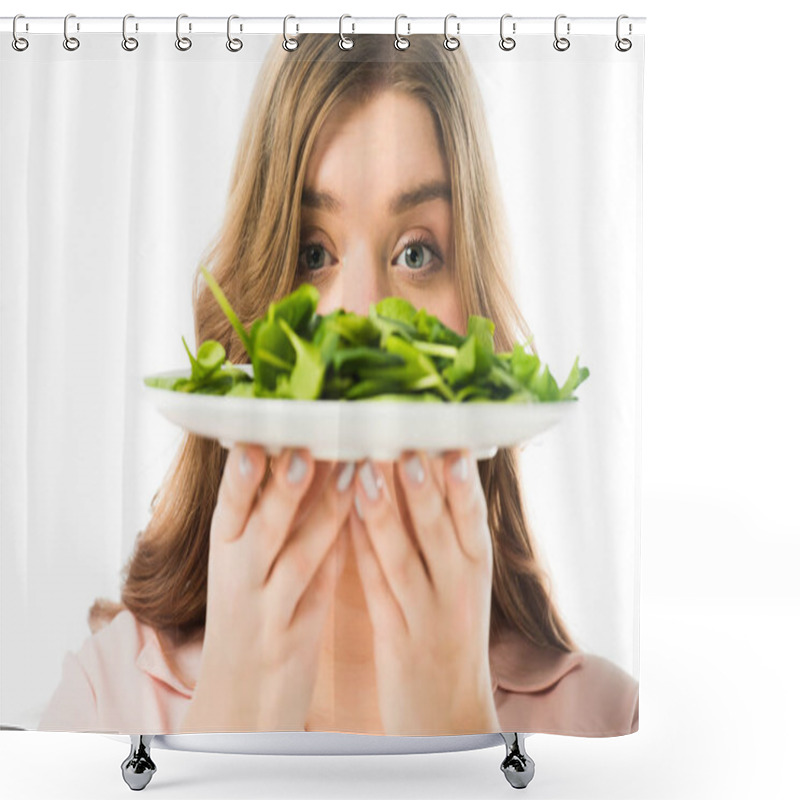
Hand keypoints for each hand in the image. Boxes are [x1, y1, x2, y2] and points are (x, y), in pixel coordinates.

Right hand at [179, 445, 356, 732]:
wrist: (239, 703)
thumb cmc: (248, 618)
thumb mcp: (242, 566)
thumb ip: (266, 516)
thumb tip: (295, 455)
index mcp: (224, 552)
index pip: (228, 504)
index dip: (241, 471)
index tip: (257, 432)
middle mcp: (239, 577)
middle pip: (261, 523)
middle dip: (282, 485)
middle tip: (303, 448)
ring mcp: (267, 609)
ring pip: (297, 554)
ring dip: (324, 512)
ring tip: (350, 472)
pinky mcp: (296, 635)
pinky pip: (322, 588)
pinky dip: (342, 554)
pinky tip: (363, 525)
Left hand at [348, 449, 499, 734]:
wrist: (449, 715)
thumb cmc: (452, 635)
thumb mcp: (464, 582)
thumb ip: (450, 533)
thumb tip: (430, 468)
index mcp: (478, 569)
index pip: (472, 516)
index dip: (461, 478)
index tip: (450, 436)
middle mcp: (458, 588)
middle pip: (440, 529)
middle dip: (424, 485)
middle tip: (409, 442)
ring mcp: (427, 615)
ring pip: (404, 555)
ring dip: (385, 512)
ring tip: (369, 469)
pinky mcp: (396, 638)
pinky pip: (376, 587)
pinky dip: (361, 552)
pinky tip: (344, 520)